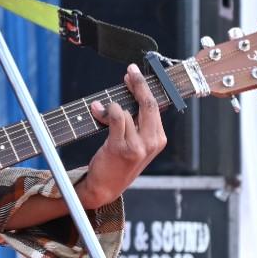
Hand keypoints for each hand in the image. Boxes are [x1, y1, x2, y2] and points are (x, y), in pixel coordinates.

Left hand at [77, 63, 167, 208]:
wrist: (106, 186)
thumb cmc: (118, 161)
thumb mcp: (135, 142)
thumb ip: (135, 121)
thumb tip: (129, 92)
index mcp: (159, 138)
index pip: (155, 106)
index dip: (144, 87)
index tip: (135, 73)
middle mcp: (152, 142)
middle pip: (148, 104)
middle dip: (138, 83)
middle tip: (129, 71)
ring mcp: (138, 146)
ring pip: (127, 111)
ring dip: (111, 105)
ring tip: (99, 108)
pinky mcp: (121, 148)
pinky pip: (116, 118)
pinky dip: (105, 111)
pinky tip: (97, 109)